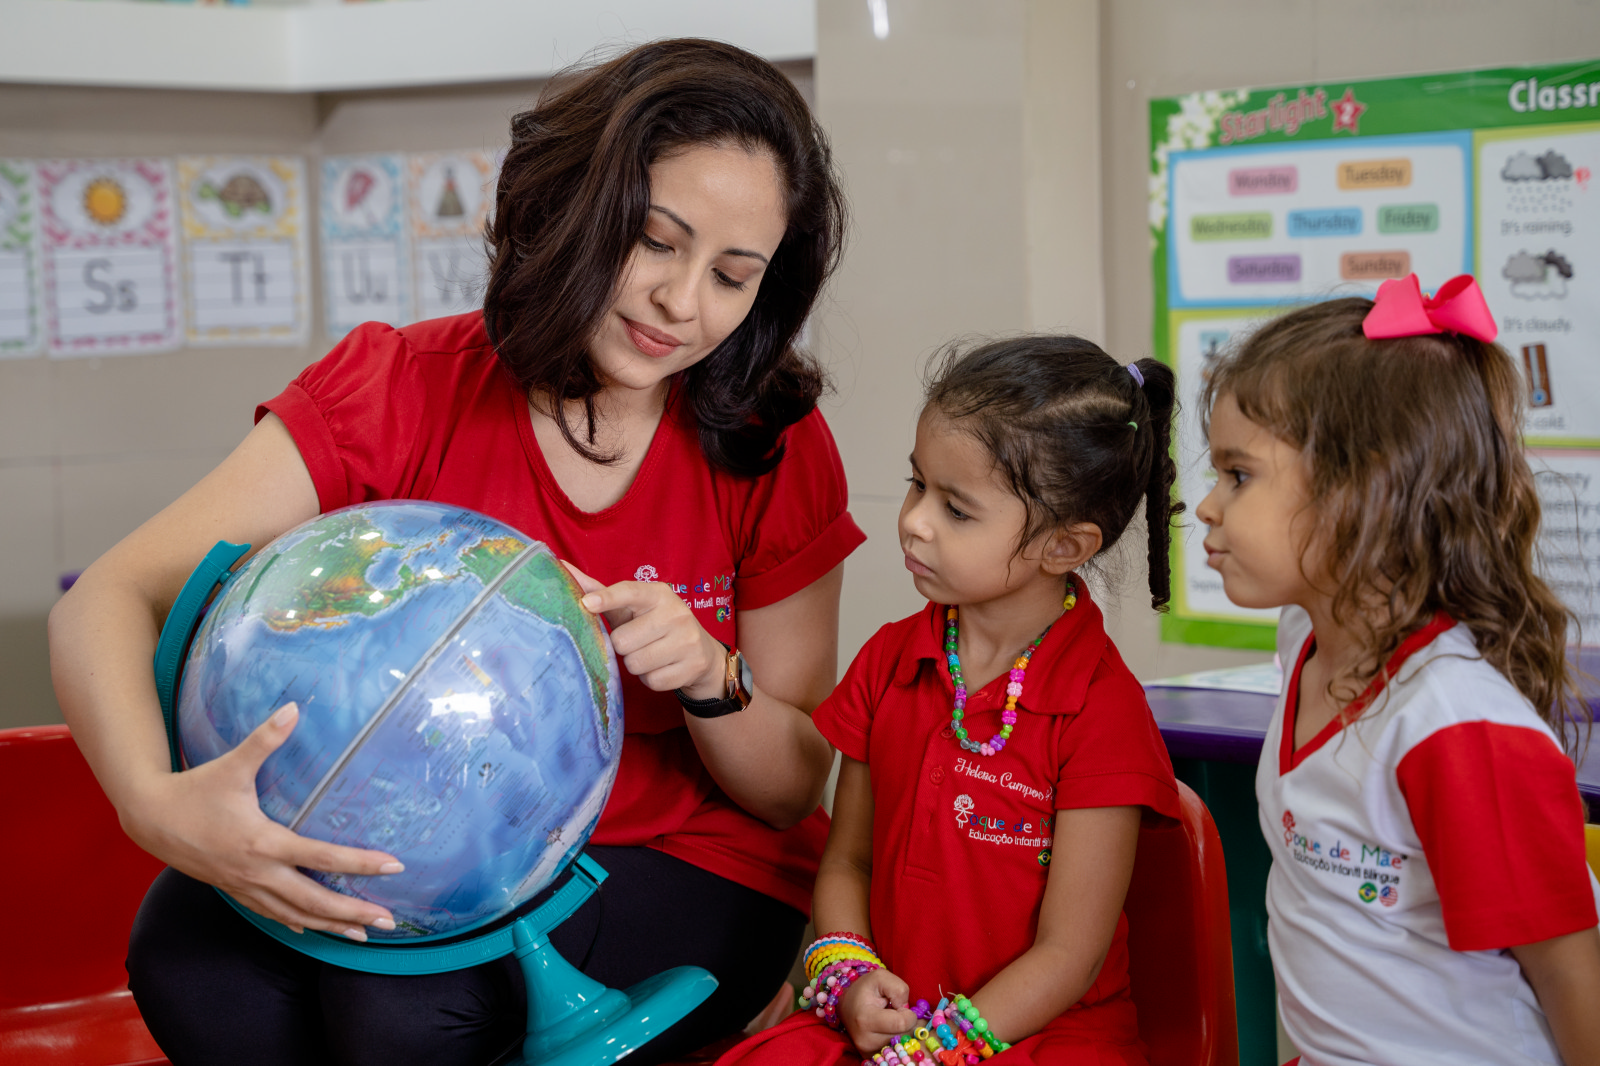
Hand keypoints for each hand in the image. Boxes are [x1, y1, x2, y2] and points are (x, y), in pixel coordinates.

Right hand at [122, 703, 402, 939]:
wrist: (148, 818)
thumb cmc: (193, 790)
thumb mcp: (231, 764)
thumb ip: (265, 739)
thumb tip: (293, 708)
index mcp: (262, 842)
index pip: (322, 857)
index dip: (361, 863)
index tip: (395, 867)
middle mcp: (257, 872)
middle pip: (314, 900)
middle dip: (353, 913)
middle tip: (388, 921)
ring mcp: (244, 886)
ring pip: (295, 914)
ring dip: (330, 926)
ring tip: (362, 936)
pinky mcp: (233, 890)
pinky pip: (271, 913)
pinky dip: (296, 923)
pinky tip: (313, 930)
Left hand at [563, 562, 725, 699]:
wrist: (701, 652)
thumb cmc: (655, 625)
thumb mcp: (632, 608)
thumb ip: (600, 592)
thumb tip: (562, 568)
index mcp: (658, 594)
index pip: (630, 592)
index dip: (607, 598)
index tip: (587, 604)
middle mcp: (675, 613)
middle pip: (623, 640)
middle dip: (623, 646)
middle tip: (637, 641)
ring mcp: (686, 640)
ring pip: (635, 663)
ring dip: (636, 663)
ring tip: (649, 654)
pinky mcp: (691, 666)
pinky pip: (652, 681)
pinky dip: (651, 678)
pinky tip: (662, 667)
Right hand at [838, 968, 918, 1056]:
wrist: (846, 1004)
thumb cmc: (864, 989)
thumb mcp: (880, 977)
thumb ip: (898, 989)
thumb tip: (906, 1008)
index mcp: (865, 1019)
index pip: (902, 1023)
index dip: (908, 1014)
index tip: (900, 1006)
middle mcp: (865, 1041)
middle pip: (904, 1037)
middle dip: (908, 1024)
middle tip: (897, 1013)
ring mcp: (868, 1052)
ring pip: (903, 1046)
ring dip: (904, 1032)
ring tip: (893, 1021)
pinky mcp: (870, 1057)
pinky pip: (896, 1051)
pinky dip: (898, 1040)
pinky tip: (890, 1030)